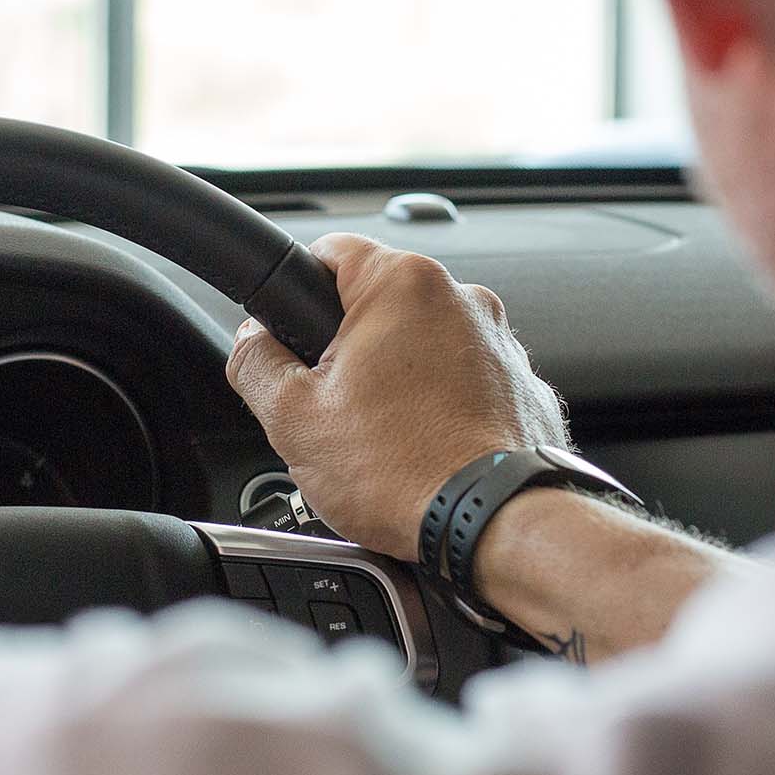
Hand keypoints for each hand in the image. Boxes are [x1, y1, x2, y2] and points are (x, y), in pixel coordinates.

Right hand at [227, 235, 568, 559]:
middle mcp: (463, 300)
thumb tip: (250, 342)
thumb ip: (255, 362)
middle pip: (380, 305)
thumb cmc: (406, 472)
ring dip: (398, 382)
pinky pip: (466, 383)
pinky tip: (425, 450)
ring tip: (383, 441)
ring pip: (425, 346)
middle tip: (334, 408)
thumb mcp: (292, 418)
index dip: (296, 289)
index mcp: (403, 285)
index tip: (290, 331)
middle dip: (350, 350)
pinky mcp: (523, 386)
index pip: (331, 250)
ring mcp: (501, 343)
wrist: (494, 525)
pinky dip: (443, 409)